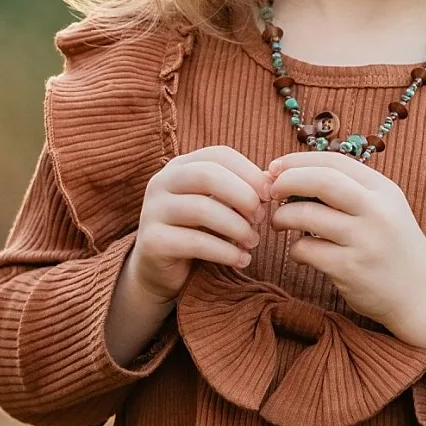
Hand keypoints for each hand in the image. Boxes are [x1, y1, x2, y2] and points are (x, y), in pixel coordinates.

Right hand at [127, 145, 270, 303]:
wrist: (162, 271)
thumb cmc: (198, 232)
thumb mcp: (220, 206)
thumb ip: (242, 190)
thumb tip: (273, 179)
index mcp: (179, 166)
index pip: (219, 155)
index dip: (249, 172)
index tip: (269, 195)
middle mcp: (161, 182)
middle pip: (208, 175)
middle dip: (243, 196)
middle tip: (260, 218)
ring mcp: (152, 211)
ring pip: (203, 209)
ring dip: (238, 227)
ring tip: (253, 242)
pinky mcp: (152, 241)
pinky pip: (196, 242)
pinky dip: (226, 252)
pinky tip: (242, 260)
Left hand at [265, 151, 425, 354]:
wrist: (420, 294)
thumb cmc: (392, 245)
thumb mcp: (383, 207)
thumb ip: (348, 189)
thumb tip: (292, 174)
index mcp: (384, 189)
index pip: (334, 161)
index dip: (298, 160)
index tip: (276, 168)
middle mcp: (377, 211)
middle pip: (320, 180)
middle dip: (286, 181)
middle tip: (271, 191)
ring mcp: (364, 240)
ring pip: (306, 215)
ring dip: (283, 217)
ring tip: (280, 223)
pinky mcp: (350, 269)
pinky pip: (306, 250)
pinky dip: (295, 249)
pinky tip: (302, 253)